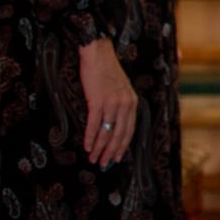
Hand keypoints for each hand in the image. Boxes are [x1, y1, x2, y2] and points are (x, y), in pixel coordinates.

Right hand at [78, 37, 137, 166]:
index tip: (115, 159)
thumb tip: (112, 125)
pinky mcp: (98, 100)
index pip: (129, 131)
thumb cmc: (106, 72)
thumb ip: (119, 106)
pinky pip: (95, 123)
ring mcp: (113, 102)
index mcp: (132, 103)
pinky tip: (87, 146)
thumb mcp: (120, 90)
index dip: (122, 147)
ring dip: (99, 148)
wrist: (98, 54)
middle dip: (111, 152)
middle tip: (103, 165)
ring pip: (107, 132)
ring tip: (93, 159)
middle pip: (119, 135)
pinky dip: (91, 137)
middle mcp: (126, 104)